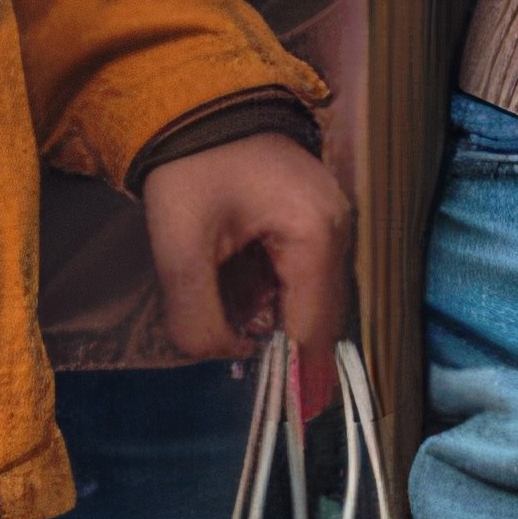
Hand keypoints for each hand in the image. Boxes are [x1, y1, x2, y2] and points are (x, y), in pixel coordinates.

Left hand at [141, 130, 352, 406]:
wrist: (190, 95)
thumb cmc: (190, 167)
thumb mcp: (181, 248)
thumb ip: (199, 316)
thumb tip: (225, 355)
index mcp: (315, 235)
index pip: (313, 325)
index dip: (302, 378)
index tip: (299, 423)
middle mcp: (336, 228)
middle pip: (316, 313)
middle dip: (282, 348)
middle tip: (257, 388)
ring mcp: (327, 217)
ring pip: (305, 293)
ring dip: (270, 319)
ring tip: (229, 331)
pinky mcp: (308, 213)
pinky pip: (296, 269)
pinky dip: (268, 292)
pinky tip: (233, 297)